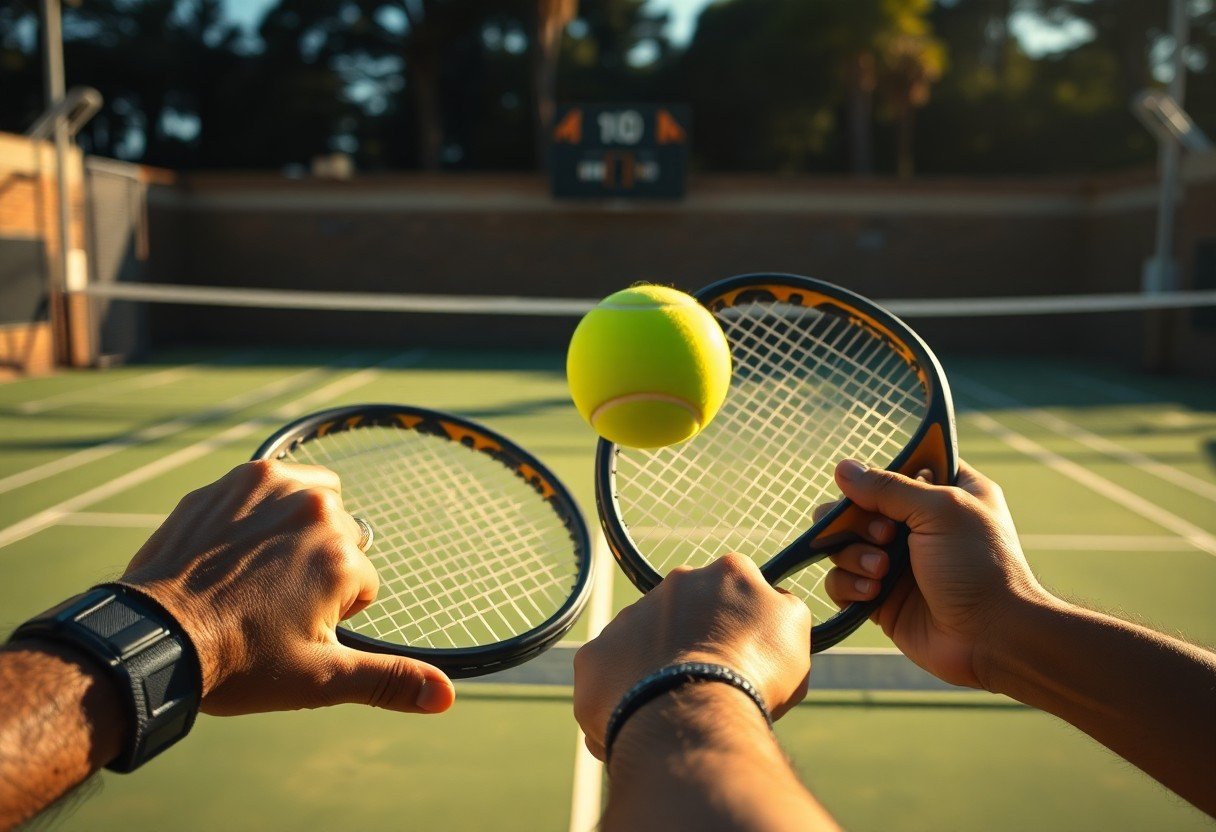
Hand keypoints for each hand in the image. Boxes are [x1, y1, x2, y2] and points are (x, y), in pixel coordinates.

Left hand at [119, 460, 454, 715]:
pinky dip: (263, 510)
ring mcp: (270, 488)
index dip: (333, 612)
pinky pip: (272, 485)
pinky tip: (235, 548)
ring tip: (260, 572)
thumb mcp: (322, 679)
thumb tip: (446, 697)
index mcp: (342, 557)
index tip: (292, 629)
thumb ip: (390, 681)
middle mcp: (315, 509)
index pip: (364, 582)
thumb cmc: (239, 662)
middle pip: (343, 539)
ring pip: (315, 501)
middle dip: (319, 568)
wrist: (153, 638)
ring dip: (301, 528)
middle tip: (273, 605)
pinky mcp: (233, 482)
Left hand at [573, 553, 810, 758]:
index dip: (742, 621)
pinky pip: (608, 677)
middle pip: (686, 612)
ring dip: (656, 667)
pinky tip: (642, 723)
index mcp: (728, 573)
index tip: (745, 650)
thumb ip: (782, 607)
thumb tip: (773, 600)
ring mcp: (628, 617)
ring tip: (674, 707)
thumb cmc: (753, 676)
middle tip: (709, 680)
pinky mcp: (594, 655)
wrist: (693, 713)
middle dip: (695, 640)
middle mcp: (673, 584)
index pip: (738, 587)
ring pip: (644, 643)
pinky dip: (621, 698)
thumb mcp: (795, 634)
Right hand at [822, 458, 1049, 688]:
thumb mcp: (940, 511)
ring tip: (882, 569)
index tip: (875, 489)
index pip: (901, 467)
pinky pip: (840, 581)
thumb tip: (842, 469)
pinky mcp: (880, 598)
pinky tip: (873, 592)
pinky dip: (849, 584)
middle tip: (884, 534)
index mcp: (945, 494)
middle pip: (858, 506)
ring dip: (854, 554)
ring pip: (843, 544)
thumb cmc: (979, 565)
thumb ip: (889, 487)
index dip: (882, 476)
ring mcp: (895, 563)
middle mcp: (918, 526)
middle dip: (857, 519)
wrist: (992, 637)